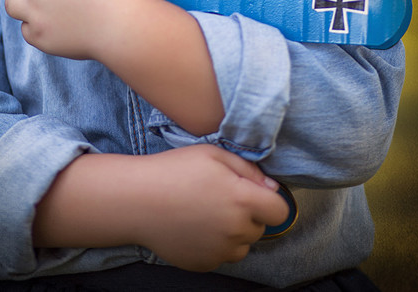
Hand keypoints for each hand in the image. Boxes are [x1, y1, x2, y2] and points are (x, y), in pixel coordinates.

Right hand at [134, 145, 289, 269]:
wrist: (137, 200)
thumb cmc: (174, 170)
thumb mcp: (213, 154)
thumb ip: (248, 170)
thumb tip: (271, 188)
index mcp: (242, 200)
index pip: (280, 211)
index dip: (270, 201)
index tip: (255, 193)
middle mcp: (236, 230)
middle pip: (259, 228)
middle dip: (247, 213)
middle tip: (220, 197)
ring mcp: (220, 251)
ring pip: (242, 244)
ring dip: (233, 232)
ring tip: (206, 212)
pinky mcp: (204, 264)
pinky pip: (222, 255)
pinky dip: (215, 244)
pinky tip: (195, 226)